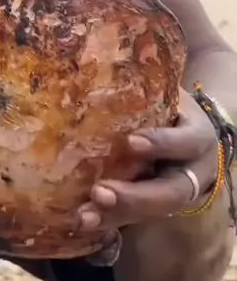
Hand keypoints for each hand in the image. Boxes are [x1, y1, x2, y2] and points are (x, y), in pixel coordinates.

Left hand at [78, 90, 218, 230]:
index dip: (161, 144)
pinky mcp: (156, 206)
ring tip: (84, 217)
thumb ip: (146, 86)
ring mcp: (175, 194)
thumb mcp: (169, 94)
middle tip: (100, 193)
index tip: (131, 141)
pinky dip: (108, 222)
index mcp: (199, 138)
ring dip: (117, 217)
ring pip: (153, 214)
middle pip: (171, 193)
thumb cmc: (173, 106)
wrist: (194, 132)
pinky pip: (135, 220)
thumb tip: (101, 58)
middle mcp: (193, 172)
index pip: (185, 142)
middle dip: (136, 197)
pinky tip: (82, 221)